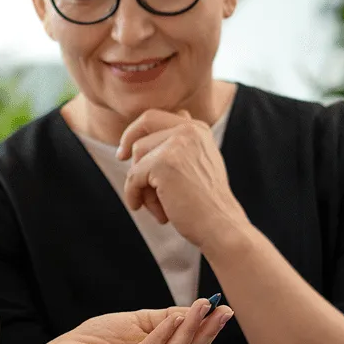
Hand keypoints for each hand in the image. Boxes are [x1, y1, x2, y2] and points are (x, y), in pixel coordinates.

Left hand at [30, 299, 234, 343]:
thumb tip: (200, 309)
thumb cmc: (98, 339)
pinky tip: (173, 319)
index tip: (224, 309)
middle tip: (219, 307)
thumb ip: (168, 319)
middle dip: (205, 331)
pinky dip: (161, 337)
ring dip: (188, 332)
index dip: (208, 331)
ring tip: (198, 308)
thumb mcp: (139, 323)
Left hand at [117, 110, 249, 246]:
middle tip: (122, 164)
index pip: (154, 117)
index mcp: (197, 129)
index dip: (135, 131)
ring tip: (157, 205)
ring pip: (138, 157)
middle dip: (132, 151)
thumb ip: (176, 149)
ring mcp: (177, 144)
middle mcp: (189, 130)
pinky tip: (139, 207)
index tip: (125, 152)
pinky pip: (133, 176)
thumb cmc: (205, 203)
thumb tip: (139, 142)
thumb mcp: (196, 166)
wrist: (220, 225)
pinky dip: (133, 193)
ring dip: (141, 183)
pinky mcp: (164, 163)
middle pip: (143, 130)